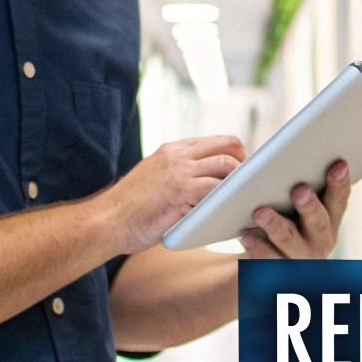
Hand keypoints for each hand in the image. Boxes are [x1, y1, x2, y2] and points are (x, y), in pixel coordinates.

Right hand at [101, 135, 244, 253]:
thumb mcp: (154, 176)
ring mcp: (180, 174)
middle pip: (229, 147)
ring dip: (241, 183)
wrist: (106, 221)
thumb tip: (209, 180)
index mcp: (173, 149)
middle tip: (255, 183)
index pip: (218, 141)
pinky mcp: (181, 194)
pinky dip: (229, 200)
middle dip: (247, 164)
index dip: (238, 153)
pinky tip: (234, 212)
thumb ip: (179, 172)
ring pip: (227, 167)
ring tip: (248, 197)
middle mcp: (178, 156)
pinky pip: (217, 192)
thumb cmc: (131, 207)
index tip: (247, 169)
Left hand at [240, 159, 351, 259]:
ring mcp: (300, 259)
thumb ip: (301, 187)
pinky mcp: (278, 272)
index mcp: (329, 219)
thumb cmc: (284, 220)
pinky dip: (257, 247)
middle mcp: (320, 241)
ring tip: (261, 212)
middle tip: (300, 189)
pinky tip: (246, 234)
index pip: (339, 200)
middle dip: (310, 206)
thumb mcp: (296, 207)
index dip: (340, 183)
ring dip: (277, 226)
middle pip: (318, 223)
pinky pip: (267, 260)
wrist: (270, 265)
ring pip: (291, 242)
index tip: (339, 164)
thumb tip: (287, 157)